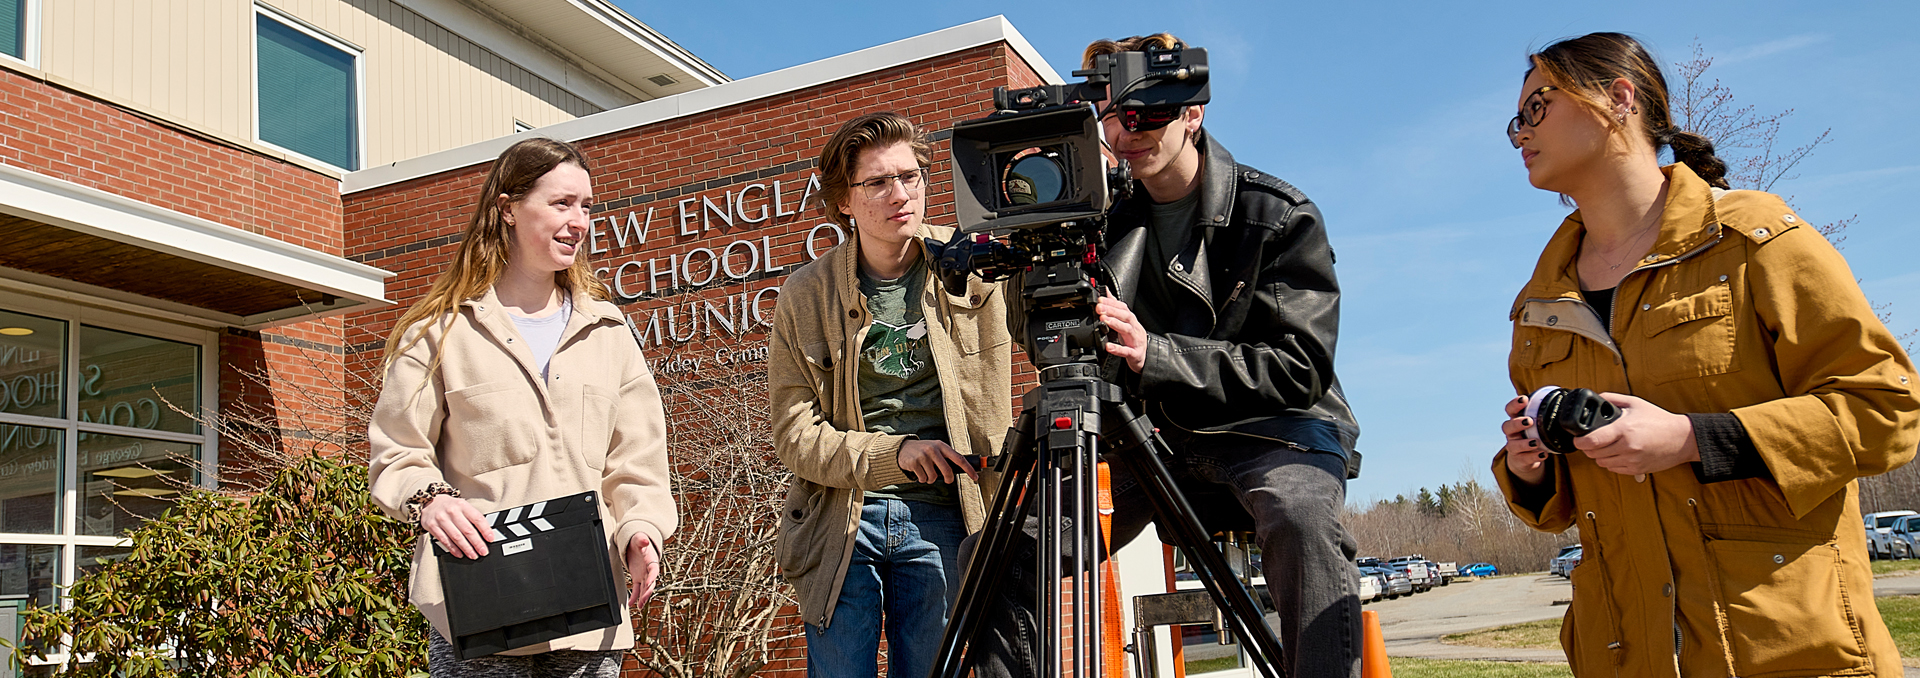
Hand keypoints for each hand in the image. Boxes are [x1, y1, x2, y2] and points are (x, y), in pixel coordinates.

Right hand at [420, 495, 498, 558]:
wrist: (428, 502)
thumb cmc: (449, 506)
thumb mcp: (462, 506)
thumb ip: (472, 517)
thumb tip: (485, 533)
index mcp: (462, 505)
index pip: (477, 518)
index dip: (485, 530)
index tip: (490, 539)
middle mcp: (452, 511)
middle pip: (467, 530)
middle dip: (477, 543)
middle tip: (483, 551)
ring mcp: (441, 519)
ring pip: (456, 537)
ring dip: (466, 548)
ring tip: (473, 555)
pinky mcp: (432, 526)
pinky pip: (444, 540)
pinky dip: (453, 549)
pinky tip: (460, 554)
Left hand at [626, 533, 660, 607]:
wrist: (637, 545)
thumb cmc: (639, 542)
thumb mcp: (639, 539)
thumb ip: (642, 540)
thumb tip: (645, 541)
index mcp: (652, 561)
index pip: (653, 571)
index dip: (652, 577)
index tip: (648, 583)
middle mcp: (649, 571)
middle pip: (650, 583)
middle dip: (647, 592)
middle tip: (643, 600)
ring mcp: (644, 576)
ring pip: (644, 589)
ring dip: (642, 598)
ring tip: (639, 606)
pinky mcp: (637, 578)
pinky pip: (636, 589)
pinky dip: (634, 597)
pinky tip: (631, 603)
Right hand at [899, 439, 979, 483]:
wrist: (903, 448)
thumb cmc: (924, 451)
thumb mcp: (936, 449)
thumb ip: (946, 458)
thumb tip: (962, 470)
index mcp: (942, 446)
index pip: (959, 458)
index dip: (968, 469)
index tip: (975, 477)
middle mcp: (933, 449)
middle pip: (947, 471)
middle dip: (948, 478)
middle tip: (947, 480)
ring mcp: (923, 456)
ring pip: (933, 477)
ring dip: (931, 479)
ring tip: (927, 473)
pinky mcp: (914, 463)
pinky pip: (923, 479)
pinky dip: (922, 479)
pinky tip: (919, 472)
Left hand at [1095, 296, 1147, 372]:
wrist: (1142, 355)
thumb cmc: (1132, 337)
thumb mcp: (1124, 321)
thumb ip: (1115, 306)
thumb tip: (1106, 291)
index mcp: (1130, 320)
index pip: (1122, 307)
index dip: (1111, 302)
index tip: (1100, 299)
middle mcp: (1134, 327)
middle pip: (1125, 316)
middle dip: (1112, 310)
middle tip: (1099, 308)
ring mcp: (1135, 340)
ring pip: (1127, 330)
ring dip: (1115, 324)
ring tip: (1104, 320)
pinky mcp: (1134, 353)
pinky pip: (1126, 351)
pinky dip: (1117, 349)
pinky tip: (1108, 346)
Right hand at [1499, 395, 1549, 485]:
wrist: (1525, 458)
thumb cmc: (1533, 436)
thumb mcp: (1536, 425)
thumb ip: (1544, 415)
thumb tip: (1564, 399)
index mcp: (1516, 421)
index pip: (1510, 410)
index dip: (1515, 404)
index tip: (1524, 399)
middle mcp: (1512, 434)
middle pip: (1507, 426)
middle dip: (1517, 423)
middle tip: (1529, 421)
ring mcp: (1514, 447)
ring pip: (1512, 445)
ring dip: (1524, 443)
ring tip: (1536, 442)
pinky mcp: (1519, 459)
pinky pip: (1523, 458)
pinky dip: (1533, 456)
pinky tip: (1543, 455)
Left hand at [1573, 393, 1697, 475]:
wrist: (1682, 439)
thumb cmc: (1659, 420)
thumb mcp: (1635, 403)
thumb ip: (1612, 399)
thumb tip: (1595, 398)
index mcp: (1624, 430)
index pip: (1591, 441)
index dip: (1579, 441)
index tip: (1578, 439)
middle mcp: (1627, 447)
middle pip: (1593, 454)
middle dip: (1589, 447)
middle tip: (1593, 440)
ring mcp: (1632, 460)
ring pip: (1602, 463)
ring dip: (1600, 455)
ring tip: (1607, 445)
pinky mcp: (1636, 470)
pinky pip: (1613, 469)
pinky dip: (1611, 462)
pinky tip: (1618, 453)